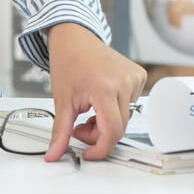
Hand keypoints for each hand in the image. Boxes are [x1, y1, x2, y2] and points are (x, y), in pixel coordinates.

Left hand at [43, 22, 146, 162]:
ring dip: (106, 123)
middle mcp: (124, 82)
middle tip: (80, 126)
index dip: (100, 148)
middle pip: (118, 127)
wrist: (75, 39)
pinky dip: (116, 109)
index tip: (88, 153)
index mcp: (105, 88)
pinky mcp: (139, 76)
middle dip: (98, 135)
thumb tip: (54, 154)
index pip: (112, 131)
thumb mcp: (61, 101)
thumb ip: (60, 132)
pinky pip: (131, 105)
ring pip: (124, 118)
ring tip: (89, 110)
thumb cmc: (68, 62)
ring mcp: (134, 78)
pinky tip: (102, 100)